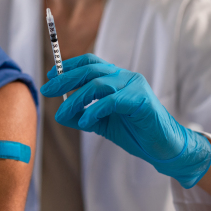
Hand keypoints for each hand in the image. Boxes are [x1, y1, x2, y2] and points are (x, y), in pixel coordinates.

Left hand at [41, 54, 210, 188]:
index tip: (49, 76)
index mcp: (117, 79)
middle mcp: (126, 77)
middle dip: (65, 79)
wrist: (163, 148)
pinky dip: (94, 111)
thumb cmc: (135, 133)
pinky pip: (112, 101)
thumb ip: (83, 116)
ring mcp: (134, 86)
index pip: (90, 63)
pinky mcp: (141, 100)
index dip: (68, 66)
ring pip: (98, 84)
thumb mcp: (103, 124)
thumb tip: (59, 114)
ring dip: (76, 99)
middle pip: (90, 70)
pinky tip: (84, 121)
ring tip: (62, 114)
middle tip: (47, 90)